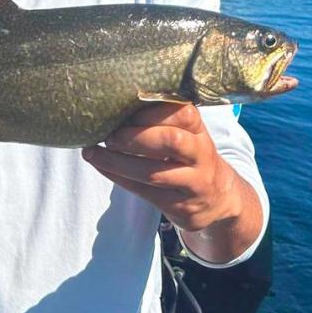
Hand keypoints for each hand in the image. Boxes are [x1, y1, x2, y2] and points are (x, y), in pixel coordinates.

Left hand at [82, 102, 242, 232]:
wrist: (219, 198)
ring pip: (154, 173)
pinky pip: (145, 192)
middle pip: (171, 141)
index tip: (123, 110)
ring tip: (92, 152)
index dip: (150, 112)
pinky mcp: (181, 206)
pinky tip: (101, 167)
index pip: (181, 113)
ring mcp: (193, 183)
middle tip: (110, 136)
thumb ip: (161, 120)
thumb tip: (112, 106)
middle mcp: (200, 155)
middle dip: (135, 137)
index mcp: (199, 130)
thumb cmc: (189, 156)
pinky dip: (118, 178)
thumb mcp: (186, 134)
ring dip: (117, 162)